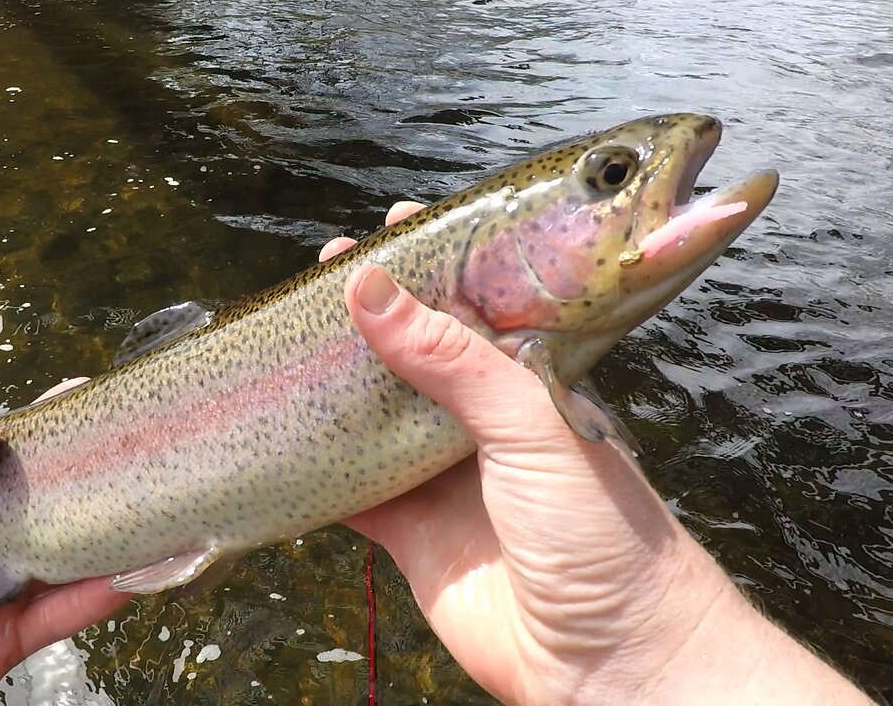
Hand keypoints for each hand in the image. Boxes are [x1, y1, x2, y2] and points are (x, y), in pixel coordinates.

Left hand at [0, 383, 128, 705]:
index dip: (38, 433)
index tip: (78, 400)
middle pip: (40, 507)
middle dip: (84, 481)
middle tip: (130, 450)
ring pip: (62, 559)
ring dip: (103, 538)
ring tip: (146, 509)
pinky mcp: (5, 643)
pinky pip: (58, 616)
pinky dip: (94, 598)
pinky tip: (125, 576)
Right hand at [332, 203, 869, 704]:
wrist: (610, 661)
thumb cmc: (604, 533)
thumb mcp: (532, 425)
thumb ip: (455, 361)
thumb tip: (375, 294)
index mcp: (531, 383)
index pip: (475, 309)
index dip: (434, 270)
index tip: (389, 230)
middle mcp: (485, 425)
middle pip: (415, 357)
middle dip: (371, 318)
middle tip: (324, 273)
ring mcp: (444, 478)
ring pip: (375, 418)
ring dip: (336, 384)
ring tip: (291, 335)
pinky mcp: (411, 532)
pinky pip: (351, 492)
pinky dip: (315, 466)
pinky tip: (282, 435)